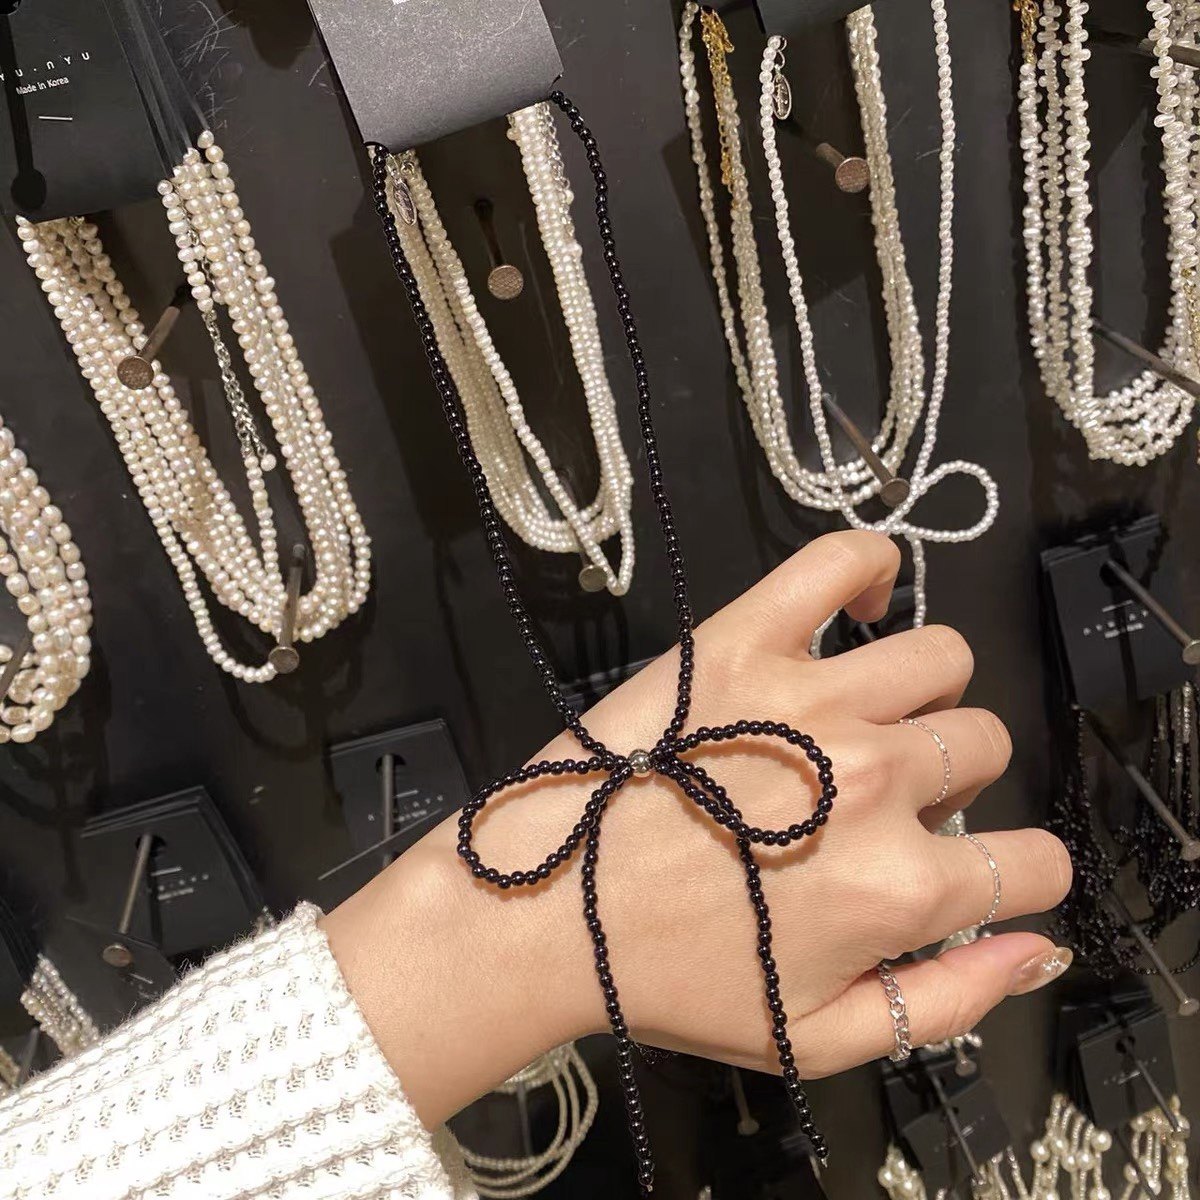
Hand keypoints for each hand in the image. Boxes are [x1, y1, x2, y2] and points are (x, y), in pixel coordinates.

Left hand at [322, 531, 1071, 1127]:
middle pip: (982, 745)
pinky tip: (853, 612)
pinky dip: (867, 570)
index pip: (1035, 862)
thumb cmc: (671, 982)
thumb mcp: (816, 1037)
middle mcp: (875, 779)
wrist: (543, 911)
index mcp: (899, 887)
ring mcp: (811, 697)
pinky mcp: (743, 641)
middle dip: (948, 784)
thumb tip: (1044, 946)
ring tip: (856, 726)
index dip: (1010, 875)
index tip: (958, 874)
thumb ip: (948, 1003)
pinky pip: (841, 560)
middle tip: (869, 808)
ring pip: (940, 657)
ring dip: (918, 695)